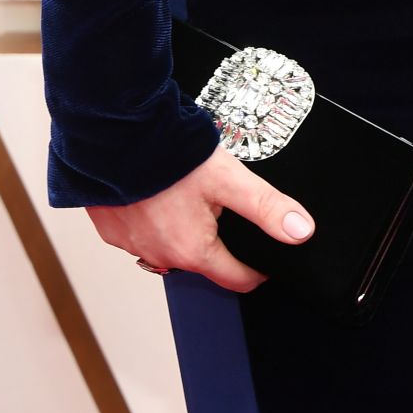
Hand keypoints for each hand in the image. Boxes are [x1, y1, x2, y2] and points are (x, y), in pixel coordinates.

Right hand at [88, 144, 316, 291]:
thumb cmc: (170, 156)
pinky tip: (158, 192)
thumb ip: (267, 206)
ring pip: (169, 247)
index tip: (266, 258)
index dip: (257, 268)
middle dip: (219, 243)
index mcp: (193, 251)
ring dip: (183, 231)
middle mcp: (160, 257)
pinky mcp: (110, 229)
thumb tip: (302, 232)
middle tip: (226, 209)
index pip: (236, 279)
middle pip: (203, 261)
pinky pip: (139, 234)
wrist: (115, 134)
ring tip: (191, 197)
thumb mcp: (229, 178)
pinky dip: (152, 219)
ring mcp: (131, 245)